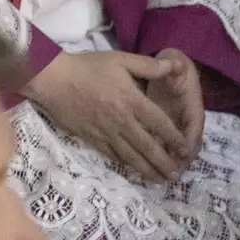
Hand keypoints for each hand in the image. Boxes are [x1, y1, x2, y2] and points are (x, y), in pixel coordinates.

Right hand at [22, 50, 192, 182]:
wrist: (52, 80)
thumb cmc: (87, 68)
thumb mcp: (119, 59)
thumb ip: (148, 65)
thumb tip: (174, 67)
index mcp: (132, 102)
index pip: (160, 124)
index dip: (175, 139)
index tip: (186, 150)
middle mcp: (122, 122)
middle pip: (148, 147)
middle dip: (165, 163)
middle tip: (177, 176)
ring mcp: (106, 133)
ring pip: (132, 157)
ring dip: (148, 170)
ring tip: (160, 180)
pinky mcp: (92, 138)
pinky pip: (112, 155)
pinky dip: (126, 164)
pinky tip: (133, 169)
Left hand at [147, 48, 204, 162]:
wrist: (170, 68)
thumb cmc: (171, 68)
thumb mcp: (173, 65)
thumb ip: (173, 66)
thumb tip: (175, 64)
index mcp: (191, 106)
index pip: (194, 127)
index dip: (189, 140)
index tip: (184, 152)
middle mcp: (186, 121)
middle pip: (186, 144)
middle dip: (180, 159)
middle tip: (171, 173)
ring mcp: (176, 126)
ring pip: (173, 148)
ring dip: (168, 161)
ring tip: (159, 176)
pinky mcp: (164, 129)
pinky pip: (161, 144)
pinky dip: (155, 155)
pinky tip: (145, 166)